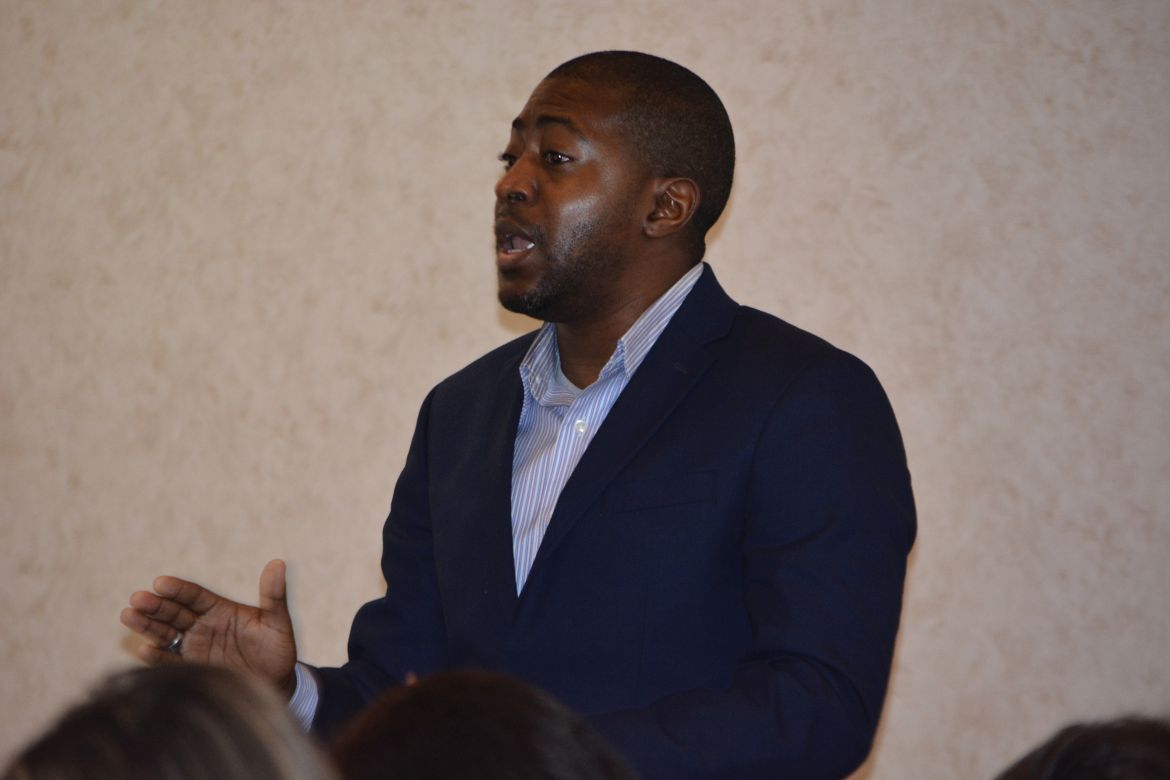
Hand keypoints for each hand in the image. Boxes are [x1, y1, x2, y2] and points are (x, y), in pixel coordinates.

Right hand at [120, 559, 298, 698]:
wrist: (276, 683)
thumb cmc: (277, 648)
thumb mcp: (277, 621)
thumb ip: (273, 595)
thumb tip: (279, 563)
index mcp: (220, 609)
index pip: (195, 595)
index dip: (178, 589)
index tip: (160, 582)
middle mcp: (202, 625)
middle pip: (174, 612)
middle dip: (156, 605)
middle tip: (137, 598)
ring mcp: (194, 647)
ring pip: (166, 633)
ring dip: (147, 625)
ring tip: (128, 615)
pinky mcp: (192, 669)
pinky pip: (171, 661)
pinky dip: (158, 656)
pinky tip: (144, 649)